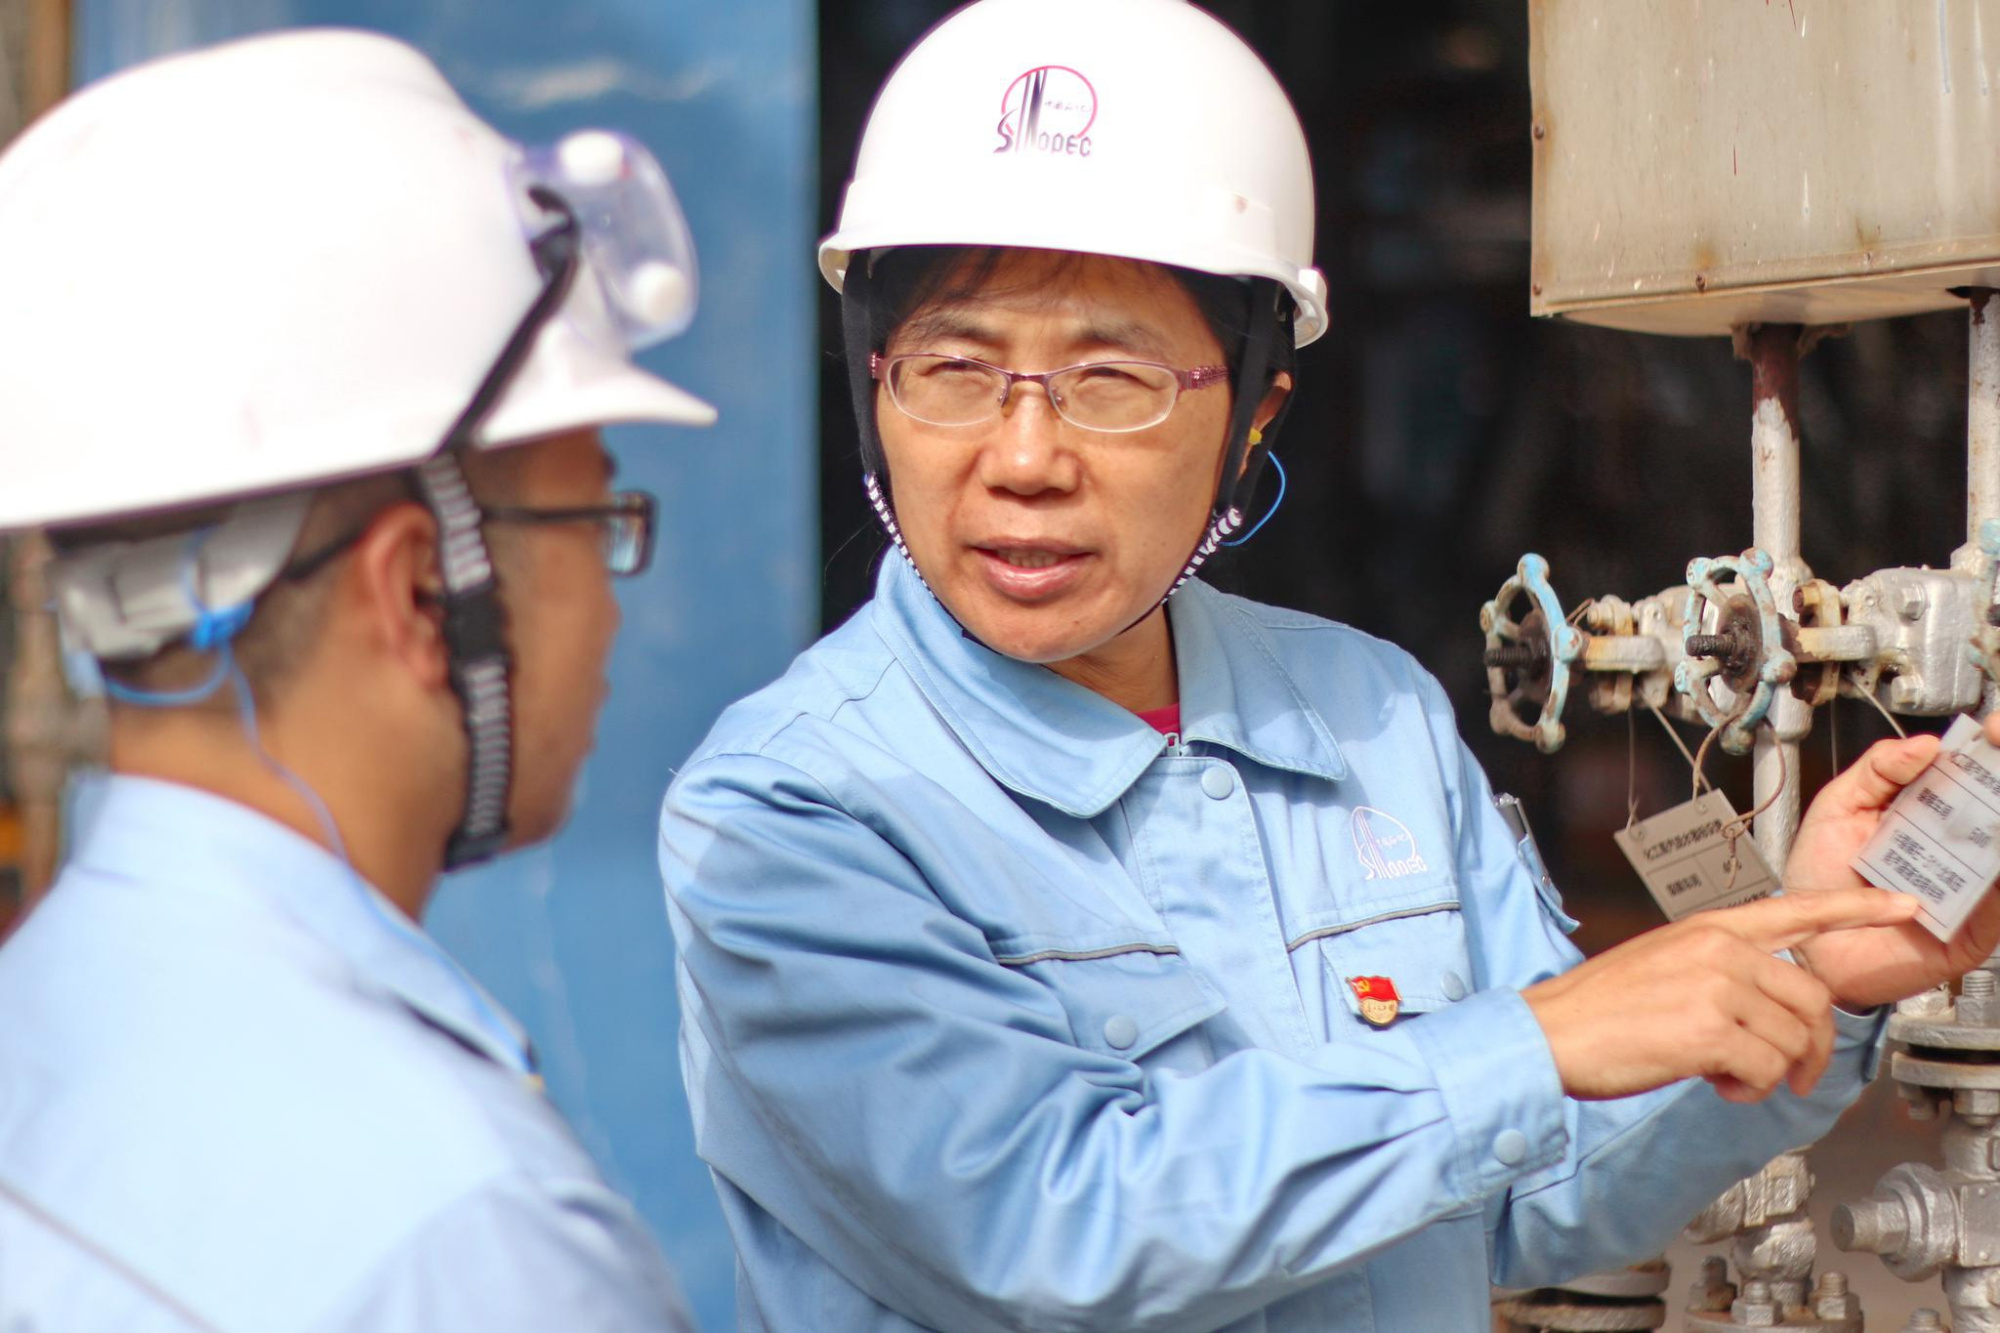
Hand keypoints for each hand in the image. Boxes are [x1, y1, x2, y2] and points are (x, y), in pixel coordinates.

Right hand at [1522, 888, 1919, 1102]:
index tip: (1902, 905)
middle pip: (1813, 997)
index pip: (1798, 909)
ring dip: (1773, 1073)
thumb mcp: (1666, 966)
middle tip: (1795, 1073)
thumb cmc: (1597, 1009)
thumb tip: (1772, 1015)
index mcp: (1709, 928)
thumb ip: (1724, 973)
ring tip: (1733, 1077)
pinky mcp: (1709, 1030)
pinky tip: (1719, 1085)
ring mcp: (1716, 986)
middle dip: (1815, 1047)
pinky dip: (1751, 1089)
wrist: (1548, 1033)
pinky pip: (1768, 1069)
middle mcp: (1718, 948)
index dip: (1859, 908)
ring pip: (1794, 1039)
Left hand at [1787, 715, 1999, 1006]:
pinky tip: (1991, 859)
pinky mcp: (1977, 925)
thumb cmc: (1820, 879)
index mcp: (1926, 809)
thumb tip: (1924, 744)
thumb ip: (1877, 770)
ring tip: (1993, 799)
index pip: (1970, 772)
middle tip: (1997, 748)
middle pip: (1996, 804)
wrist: (1808, 945)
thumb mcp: (1838, 808)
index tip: (1988, 731)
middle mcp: (1955, 843)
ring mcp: (1970, 883)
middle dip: (1999, 776)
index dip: (1985, 749)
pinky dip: (1999, 880)